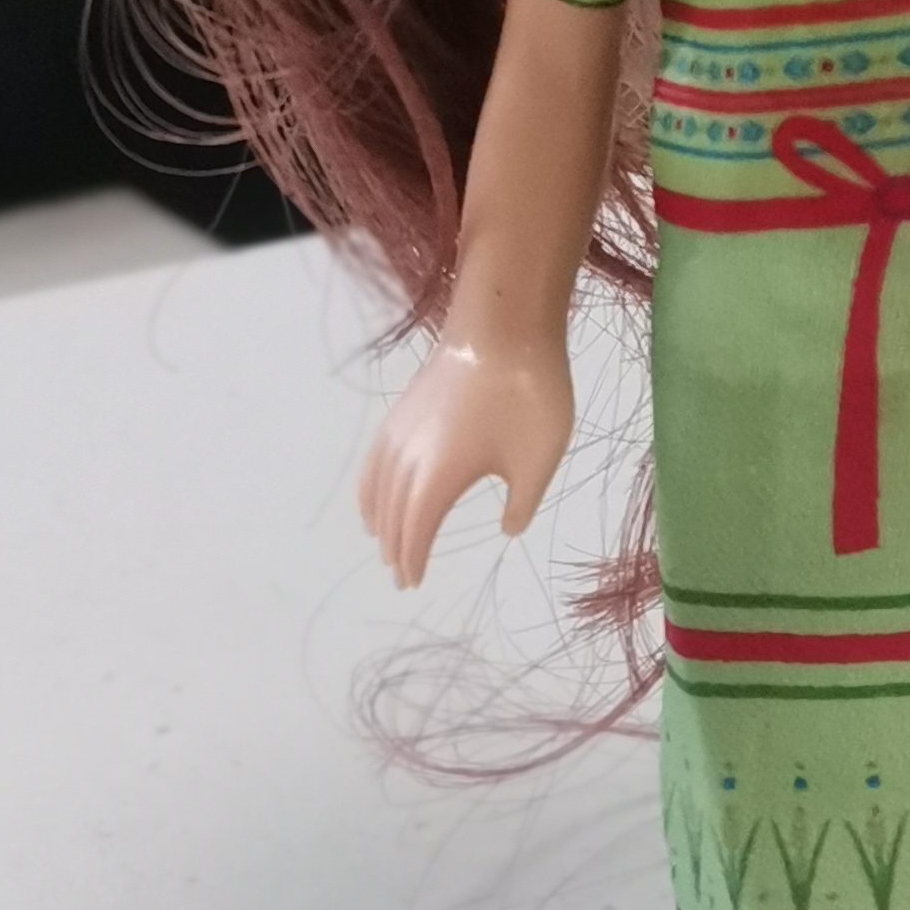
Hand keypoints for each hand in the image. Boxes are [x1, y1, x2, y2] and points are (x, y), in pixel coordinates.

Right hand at [355, 337, 574, 589]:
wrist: (504, 326)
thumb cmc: (528, 394)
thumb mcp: (539, 458)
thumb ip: (522, 502)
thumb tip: (507, 529)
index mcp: (437, 478)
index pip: (415, 532)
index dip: (412, 559)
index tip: (413, 583)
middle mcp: (408, 460)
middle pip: (391, 514)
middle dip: (395, 547)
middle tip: (402, 573)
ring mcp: (399, 431)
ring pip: (378, 488)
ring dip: (380, 520)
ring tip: (385, 543)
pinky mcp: (402, 409)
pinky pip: (375, 461)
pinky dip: (369, 487)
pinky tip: (375, 493)